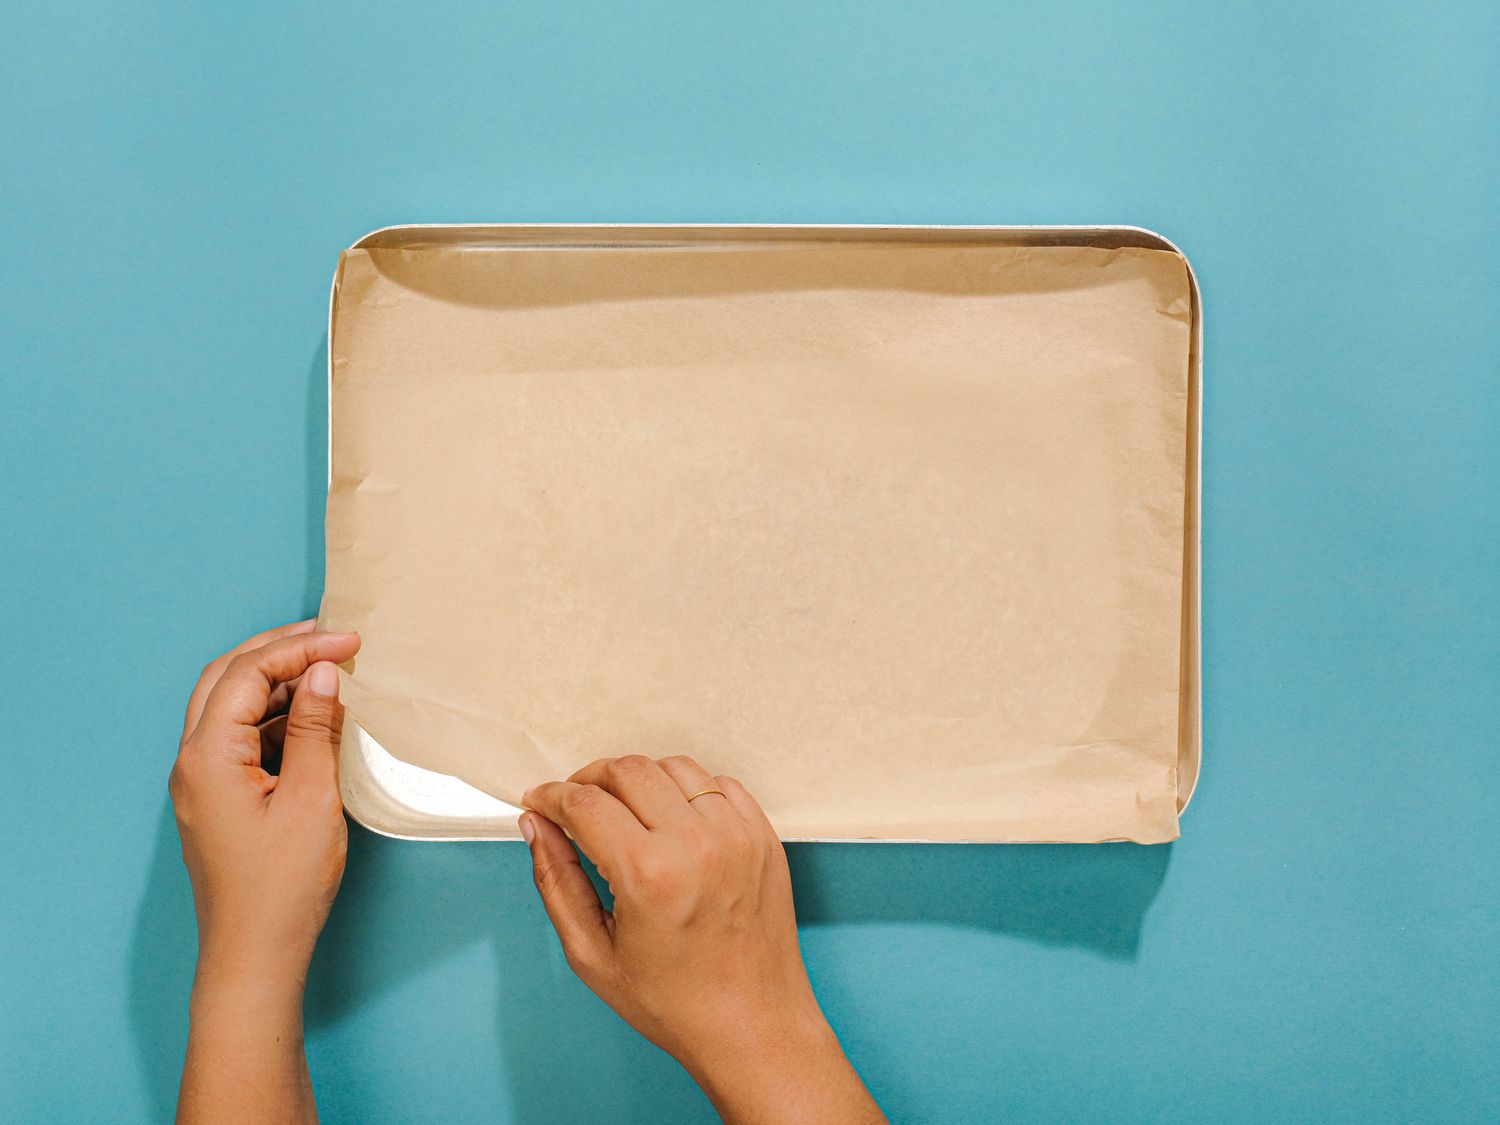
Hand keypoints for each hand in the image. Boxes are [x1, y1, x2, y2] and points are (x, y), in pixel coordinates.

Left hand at [171, 621, 360, 1124]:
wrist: (256, 954)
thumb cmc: (284, 886)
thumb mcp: (312, 799)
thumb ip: (314, 729)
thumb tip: (322, 674)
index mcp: (207, 756)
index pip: (247, 673)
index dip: (299, 648)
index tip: (349, 642)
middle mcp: (192, 762)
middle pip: (224, 678)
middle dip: (276, 650)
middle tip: (329, 638)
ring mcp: (201, 782)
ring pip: (228, 706)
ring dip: (274, 682)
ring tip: (327, 673)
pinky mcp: (218, 799)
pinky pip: (238, 738)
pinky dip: (273, 716)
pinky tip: (312, 719)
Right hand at [522, 755, 883, 1123]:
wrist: (753, 1026)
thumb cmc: (674, 1003)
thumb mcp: (592, 955)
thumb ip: (557, 882)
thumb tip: (536, 826)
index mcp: (649, 874)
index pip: (585, 803)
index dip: (551, 796)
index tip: (539, 802)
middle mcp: (697, 843)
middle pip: (627, 770)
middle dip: (589, 779)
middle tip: (574, 805)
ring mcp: (737, 835)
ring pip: (673, 767)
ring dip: (638, 779)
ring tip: (622, 812)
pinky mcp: (763, 836)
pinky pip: (718, 784)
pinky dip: (687, 791)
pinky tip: (671, 820)